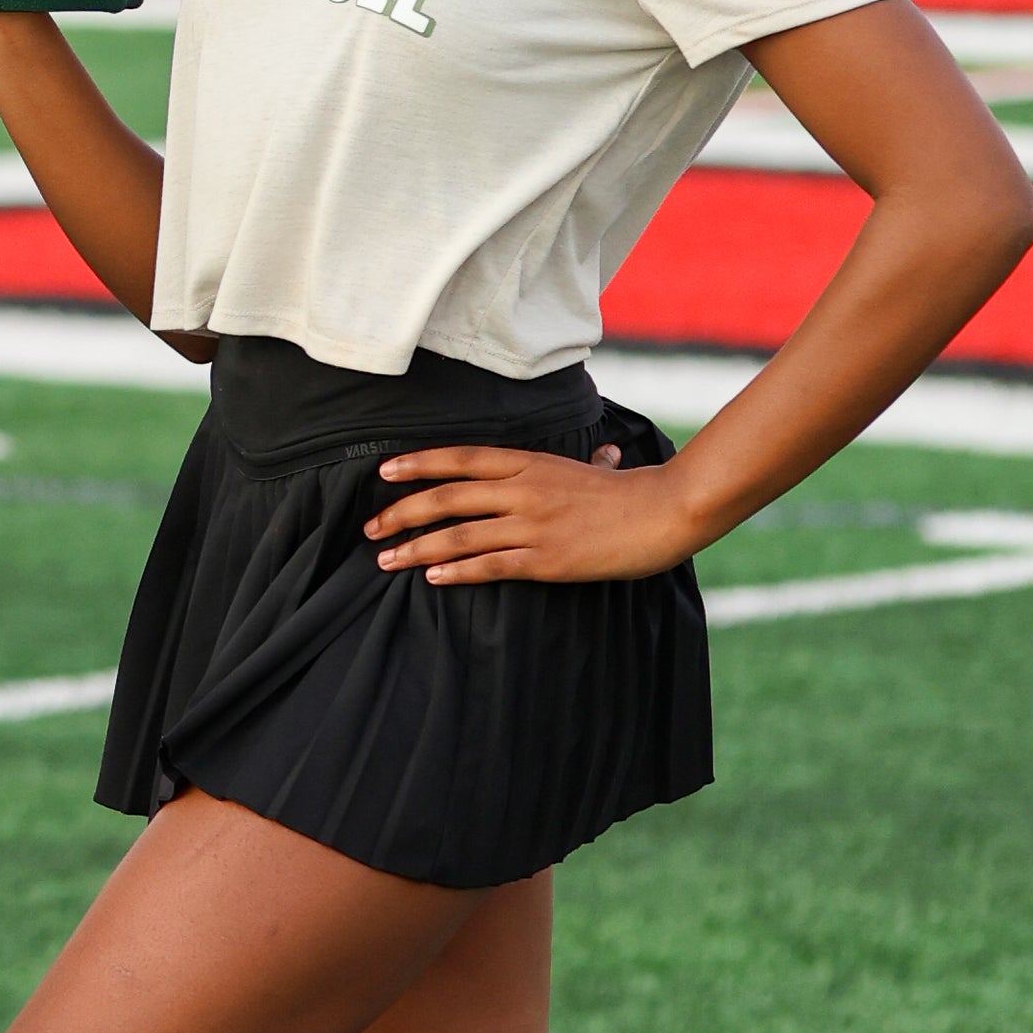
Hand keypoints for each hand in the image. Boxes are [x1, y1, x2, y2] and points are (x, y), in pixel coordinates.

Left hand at [365, 442, 702, 584]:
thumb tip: (601, 455)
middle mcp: (522, 490)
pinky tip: (432, 577)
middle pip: (446, 497)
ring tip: (386, 558)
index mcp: (529, 463)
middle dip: (401, 512)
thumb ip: (581, 463)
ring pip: (459, 535)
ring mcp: (532, 525)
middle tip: (370, 527)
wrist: (663, 513)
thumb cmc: (629, 492)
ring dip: (416, 548)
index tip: (383, 473)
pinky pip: (490, 565)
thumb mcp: (592, 467)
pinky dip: (456, 571)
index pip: (460, 458)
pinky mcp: (546, 560)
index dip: (418, 464)